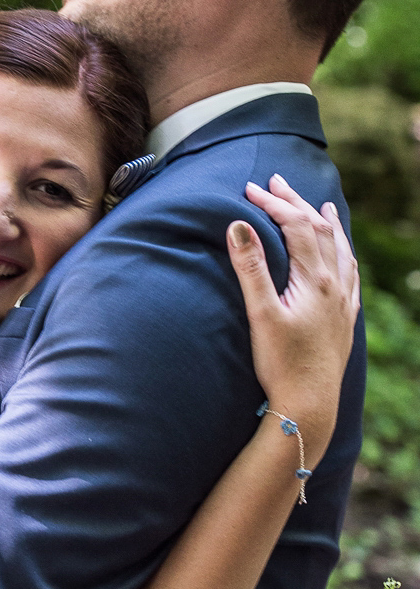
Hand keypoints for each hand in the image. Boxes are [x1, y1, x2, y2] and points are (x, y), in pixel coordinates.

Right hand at [227, 173, 359, 466]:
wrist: (310, 405)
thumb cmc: (281, 364)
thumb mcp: (261, 314)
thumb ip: (251, 268)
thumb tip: (239, 225)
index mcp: (315, 280)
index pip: (296, 227)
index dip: (273, 204)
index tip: (249, 189)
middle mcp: (335, 286)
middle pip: (320, 230)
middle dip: (296, 203)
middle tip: (276, 183)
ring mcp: (343, 303)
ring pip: (340, 250)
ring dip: (327, 224)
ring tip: (321, 206)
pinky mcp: (344, 320)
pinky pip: (350, 275)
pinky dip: (343, 254)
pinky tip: (341, 257)